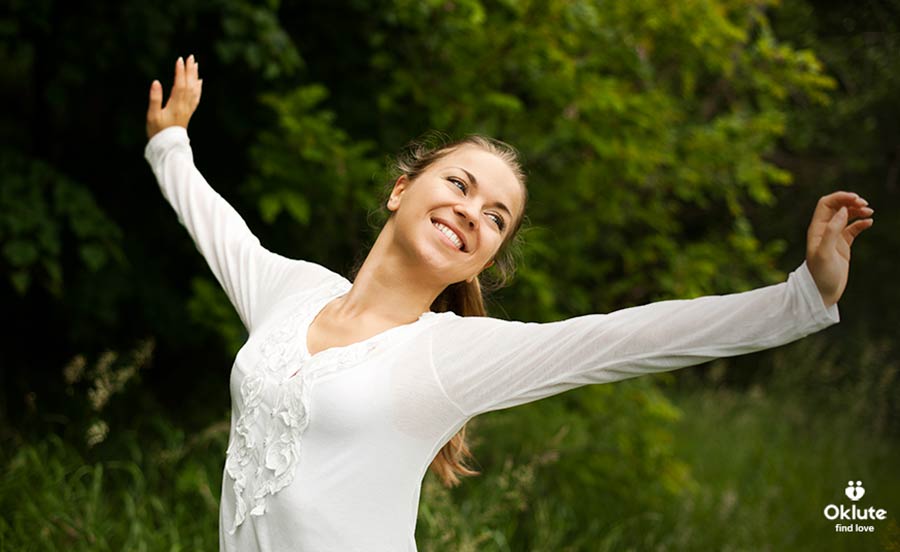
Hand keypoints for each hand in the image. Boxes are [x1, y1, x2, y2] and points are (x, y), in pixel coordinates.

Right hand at [146, 54, 202, 139]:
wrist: (168, 146)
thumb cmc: (157, 131)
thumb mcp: (152, 115)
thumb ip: (155, 98)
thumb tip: (156, 82)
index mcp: (175, 105)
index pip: (179, 85)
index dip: (179, 72)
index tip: (179, 60)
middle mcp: (184, 106)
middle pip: (189, 85)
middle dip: (189, 70)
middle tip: (190, 57)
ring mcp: (188, 109)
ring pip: (194, 90)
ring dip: (194, 76)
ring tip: (195, 65)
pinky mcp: (188, 112)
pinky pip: (196, 98)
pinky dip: (198, 88)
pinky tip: (199, 81)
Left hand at [805, 190, 873, 306]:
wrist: (822, 292)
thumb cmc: (820, 274)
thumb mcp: (825, 252)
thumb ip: (832, 231)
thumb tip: (842, 211)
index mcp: (817, 229)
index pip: (826, 204)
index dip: (840, 197)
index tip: (856, 198)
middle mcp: (824, 230)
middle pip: (837, 207)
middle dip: (851, 202)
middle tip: (865, 204)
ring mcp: (834, 237)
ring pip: (846, 216)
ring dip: (858, 210)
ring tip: (870, 212)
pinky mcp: (843, 245)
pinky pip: (853, 228)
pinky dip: (861, 223)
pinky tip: (870, 222)